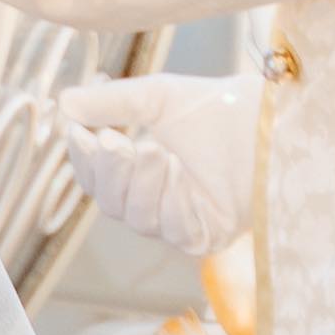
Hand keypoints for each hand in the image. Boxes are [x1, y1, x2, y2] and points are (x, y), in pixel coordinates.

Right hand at [62, 78, 260, 258]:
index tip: (75, 130)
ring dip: (141, 183)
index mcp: (146, 171)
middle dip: (107, 172)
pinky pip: (170, 228)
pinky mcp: (206, 236)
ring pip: (136, 218)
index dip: (83, 159)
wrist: (269, 121)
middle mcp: (161, 200)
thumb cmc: (219, 108)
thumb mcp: (158, 98)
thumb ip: (112, 103)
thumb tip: (65, 102)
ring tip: (156, 150)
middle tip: (113, 140)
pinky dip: (169, 200)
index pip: (99, 178)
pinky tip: (179, 171)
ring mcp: (182, 221)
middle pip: (110, 203)